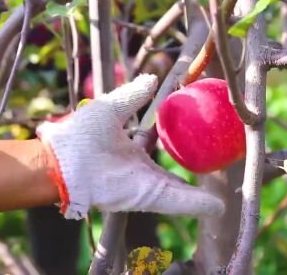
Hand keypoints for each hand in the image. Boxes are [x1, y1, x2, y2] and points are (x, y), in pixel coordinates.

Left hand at [37, 74, 224, 219]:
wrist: (64, 161)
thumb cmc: (80, 135)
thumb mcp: (112, 107)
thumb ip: (134, 95)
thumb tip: (153, 78)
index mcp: (131, 151)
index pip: (159, 150)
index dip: (176, 146)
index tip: (194, 139)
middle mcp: (139, 171)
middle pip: (172, 178)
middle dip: (191, 180)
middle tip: (212, 174)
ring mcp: (145, 186)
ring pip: (180, 193)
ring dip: (200, 198)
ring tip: (222, 202)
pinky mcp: (148, 197)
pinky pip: (178, 202)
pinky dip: (197, 205)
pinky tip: (218, 207)